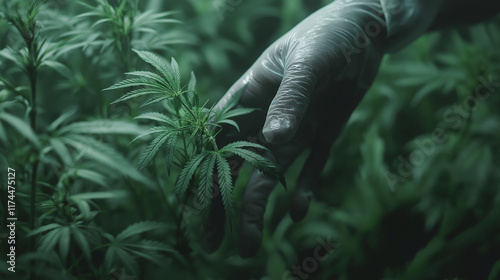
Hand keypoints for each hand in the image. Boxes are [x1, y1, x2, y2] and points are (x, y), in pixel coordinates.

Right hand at [203, 0, 387, 256]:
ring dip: (257, 211)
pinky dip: (304, 190)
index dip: (200, 172)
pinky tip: (298, 214)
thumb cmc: (329, 34)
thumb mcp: (308, 62)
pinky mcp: (321, 135)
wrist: (368, 29)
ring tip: (248, 247)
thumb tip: (272, 139)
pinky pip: (309, 168)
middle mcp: (266, 118)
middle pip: (235, 167)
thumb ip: (290, 99)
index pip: (215, 139)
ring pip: (268, 176)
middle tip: (210, 243)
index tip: (191, 205)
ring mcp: (294, 129)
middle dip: (220, 204)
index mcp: (250, 96)